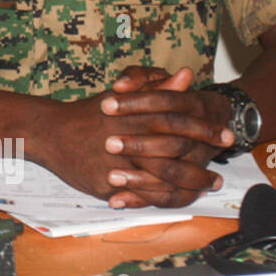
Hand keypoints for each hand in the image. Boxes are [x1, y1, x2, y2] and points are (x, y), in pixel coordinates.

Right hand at [41, 71, 232, 208]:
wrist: (48, 131)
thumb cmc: (91, 113)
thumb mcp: (124, 95)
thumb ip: (157, 86)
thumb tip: (187, 75)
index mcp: (132, 116)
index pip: (177, 122)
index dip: (204, 130)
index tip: (226, 137)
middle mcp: (124, 140)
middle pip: (171, 156)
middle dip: (199, 168)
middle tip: (219, 176)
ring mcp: (113, 164)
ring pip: (157, 181)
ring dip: (185, 187)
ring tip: (204, 189)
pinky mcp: (103, 184)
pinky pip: (136, 196)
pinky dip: (157, 200)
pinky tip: (176, 200)